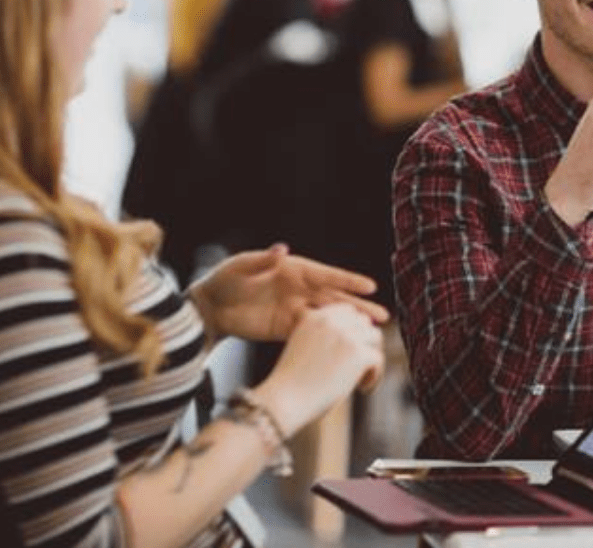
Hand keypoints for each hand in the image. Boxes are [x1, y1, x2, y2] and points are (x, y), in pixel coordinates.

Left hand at [188, 243, 388, 343]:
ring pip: (328, 316)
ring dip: (349, 323)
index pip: (325, 275)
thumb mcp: (241, 267)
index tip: (370, 286)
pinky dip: (328, 336)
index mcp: (292, 269)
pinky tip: (345, 344)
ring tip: (372, 331)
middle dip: (358, 306)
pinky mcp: (286, 328)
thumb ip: (263, 260)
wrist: (209, 307)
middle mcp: (299, 288)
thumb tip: (283, 248)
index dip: (347, 280)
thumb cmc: (224, 280)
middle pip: (334, 297)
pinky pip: (312, 331)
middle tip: (382, 315)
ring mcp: (294, 309)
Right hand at [251, 303, 385, 436]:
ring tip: (361, 378)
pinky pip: (378, 359)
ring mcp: (346, 336)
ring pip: (375, 337)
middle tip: (357, 366)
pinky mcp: (357, 354)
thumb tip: (356, 339)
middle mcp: (331, 321)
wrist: (285, 400)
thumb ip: (325, 337)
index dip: (352, 330)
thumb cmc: (291, 382)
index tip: (349, 351)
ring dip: (371, 356)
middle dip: (364, 342)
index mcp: (315, 316)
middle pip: (364, 322)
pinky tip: (363, 388)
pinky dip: (375, 376)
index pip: (347, 311)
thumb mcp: (303, 347)